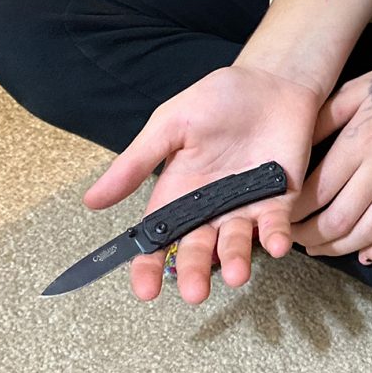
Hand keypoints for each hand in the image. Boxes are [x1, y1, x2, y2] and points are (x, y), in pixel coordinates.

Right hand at [83, 64, 327, 303]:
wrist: (271, 81)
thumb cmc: (218, 99)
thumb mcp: (171, 124)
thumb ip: (137, 162)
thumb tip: (91, 201)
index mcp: (179, 193)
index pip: (159, 240)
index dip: (149, 267)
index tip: (146, 290)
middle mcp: (211, 208)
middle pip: (199, 249)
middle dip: (196, 272)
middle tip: (195, 292)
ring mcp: (246, 205)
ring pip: (237, 243)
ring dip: (236, 260)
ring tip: (237, 275)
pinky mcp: (279, 198)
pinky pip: (276, 225)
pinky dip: (276, 238)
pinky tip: (277, 245)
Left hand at [290, 60, 371, 264]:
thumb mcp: (354, 90)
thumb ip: (323, 118)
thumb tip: (292, 148)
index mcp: (358, 142)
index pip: (317, 191)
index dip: (293, 212)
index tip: (280, 217)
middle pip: (338, 220)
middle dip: (308, 236)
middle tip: (294, 239)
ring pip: (368, 233)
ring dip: (338, 249)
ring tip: (320, 249)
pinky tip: (366, 255)